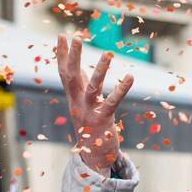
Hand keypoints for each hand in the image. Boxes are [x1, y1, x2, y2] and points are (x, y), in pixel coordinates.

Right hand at [55, 34, 132, 171]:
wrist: (94, 156)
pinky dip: (121, 89)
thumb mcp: (82, 104)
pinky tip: (130, 77)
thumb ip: (80, 86)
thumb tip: (77, 67)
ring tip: (108, 53)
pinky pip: (112, 102)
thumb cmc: (91, 126)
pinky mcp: (103, 119)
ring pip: (93, 87)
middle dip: (73, 56)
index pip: (64, 72)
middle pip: (72, 76)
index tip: (61, 35)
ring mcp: (89, 111)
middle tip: (76, 36)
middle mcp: (77, 102)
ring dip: (100, 70)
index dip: (62, 54)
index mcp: (72, 97)